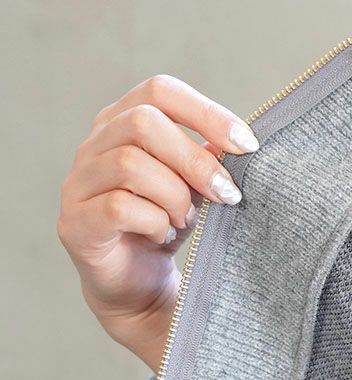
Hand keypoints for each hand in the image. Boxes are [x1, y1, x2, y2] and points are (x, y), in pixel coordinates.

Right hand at [56, 74, 259, 371]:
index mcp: (122, 122)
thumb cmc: (167, 226)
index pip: (160, 91)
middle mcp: (93, 145)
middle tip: (227, 195)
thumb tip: (236, 141)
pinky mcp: (74, 224)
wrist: (139, 288)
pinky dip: (154, 222)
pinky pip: (118, 207)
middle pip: (144, 122)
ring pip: (130, 164)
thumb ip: (209, 159)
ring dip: (175, 196)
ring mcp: (78, 183)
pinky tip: (163, 235)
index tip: (248, 145)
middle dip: (196, 160)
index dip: (207, 113)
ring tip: (187, 221)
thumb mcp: (196, 188)